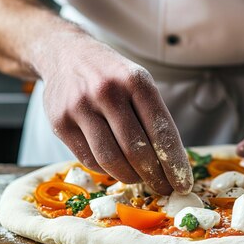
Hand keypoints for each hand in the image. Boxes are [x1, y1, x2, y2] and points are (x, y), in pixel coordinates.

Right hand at [37, 33, 192, 194]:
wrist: (65, 55)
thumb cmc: (111, 76)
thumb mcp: (138, 82)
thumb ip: (153, 118)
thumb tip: (170, 165)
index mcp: (136, 81)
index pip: (161, 132)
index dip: (174, 164)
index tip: (183, 185)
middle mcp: (108, 91)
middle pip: (136, 151)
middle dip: (154, 176)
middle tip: (163, 188)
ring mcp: (81, 106)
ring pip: (111, 160)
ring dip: (130, 177)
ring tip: (139, 178)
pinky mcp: (60, 122)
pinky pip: (89, 160)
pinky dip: (105, 169)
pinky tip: (114, 166)